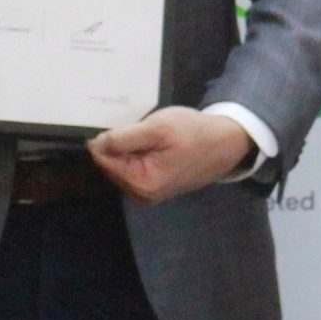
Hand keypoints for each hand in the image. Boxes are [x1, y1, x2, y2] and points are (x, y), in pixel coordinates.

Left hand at [87, 107, 254, 203]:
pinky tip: (153, 143)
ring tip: (148, 134)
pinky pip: (133, 168)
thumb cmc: (193, 133)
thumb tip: (95, 144)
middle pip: (110, 165)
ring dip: (128, 148)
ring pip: (121, 166)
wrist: (225, 143)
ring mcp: (147, 193)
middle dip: (118, 144)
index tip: (121, 124)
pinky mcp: (153, 187)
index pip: (103, 160)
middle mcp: (141, 195)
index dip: (105, 138)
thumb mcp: (158, 128)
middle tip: (139, 127)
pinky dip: (137, 154)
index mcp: (141, 183)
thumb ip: (124, 138)